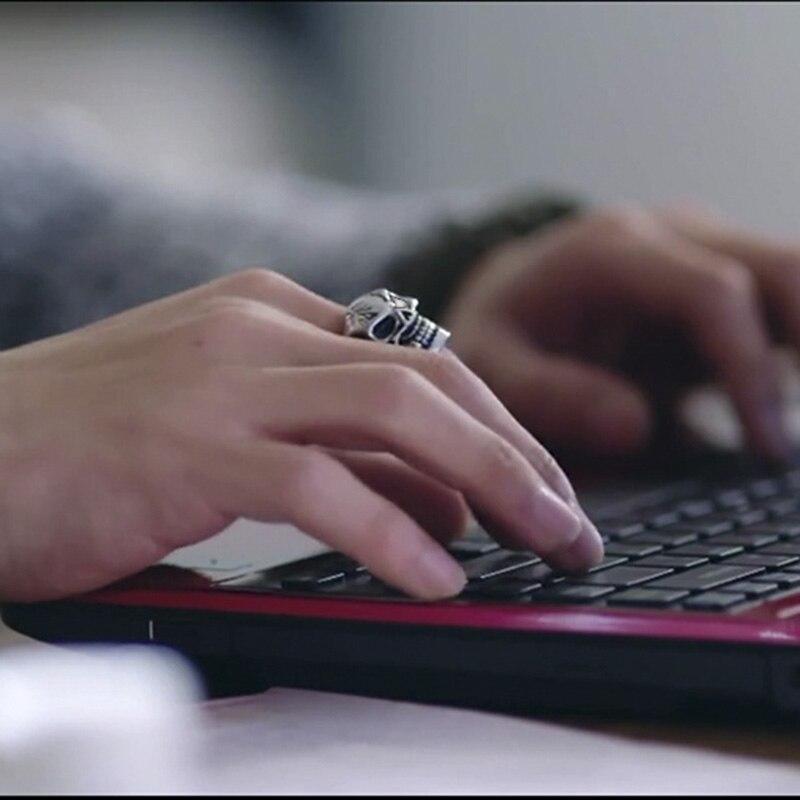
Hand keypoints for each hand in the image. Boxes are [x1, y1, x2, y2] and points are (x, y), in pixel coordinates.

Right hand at [0, 269, 600, 601]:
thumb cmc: (95, 446)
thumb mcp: (237, 431)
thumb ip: (336, 450)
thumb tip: (440, 497)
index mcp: (272, 313)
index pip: (419, 358)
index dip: (495, 424)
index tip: (539, 484)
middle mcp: (258, 328)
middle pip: (430, 378)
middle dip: (518, 451)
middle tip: (571, 519)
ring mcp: (225, 378)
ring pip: (396, 414)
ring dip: (489, 482)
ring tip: (545, 542)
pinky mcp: (190, 444)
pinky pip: (320, 484)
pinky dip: (393, 533)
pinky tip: (439, 576)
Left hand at [444, 205, 799, 459]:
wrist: (508, 297)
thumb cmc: (500, 332)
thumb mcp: (491, 364)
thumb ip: (549, 392)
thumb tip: (635, 427)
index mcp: (613, 251)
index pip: (714, 293)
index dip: (750, 369)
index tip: (767, 447)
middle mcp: (670, 236)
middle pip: (785, 268)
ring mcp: (703, 250)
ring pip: (797, 277)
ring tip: (799, 436)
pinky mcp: (721, 280)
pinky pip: (786, 306)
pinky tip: (793, 407)